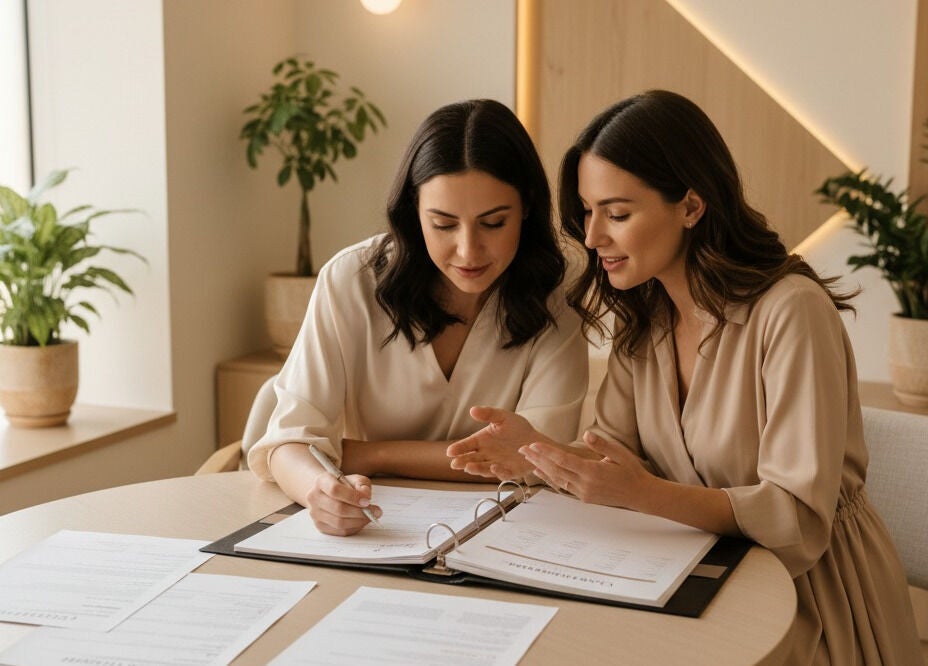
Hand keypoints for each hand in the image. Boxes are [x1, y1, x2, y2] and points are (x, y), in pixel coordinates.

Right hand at [305, 472, 382, 535]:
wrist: (328, 493)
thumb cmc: (343, 485)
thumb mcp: (354, 479)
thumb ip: (362, 484)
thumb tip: (366, 496)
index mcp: (321, 481)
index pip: (335, 490)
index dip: (353, 496)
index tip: (367, 501)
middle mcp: (314, 497)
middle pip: (338, 509)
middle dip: (360, 512)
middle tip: (376, 511)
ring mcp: (315, 513)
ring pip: (339, 522)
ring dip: (359, 521)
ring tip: (371, 516)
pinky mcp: (320, 526)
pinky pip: (340, 531)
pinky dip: (354, 528)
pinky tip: (362, 521)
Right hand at [446, 406, 545, 479]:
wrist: (536, 439)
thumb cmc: (518, 428)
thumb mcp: (503, 417)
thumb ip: (489, 414)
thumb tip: (473, 410)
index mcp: (483, 441)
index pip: (467, 445)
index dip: (459, 448)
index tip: (450, 451)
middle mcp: (487, 455)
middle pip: (472, 460)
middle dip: (463, 462)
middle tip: (455, 464)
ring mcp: (498, 464)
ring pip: (484, 469)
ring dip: (476, 469)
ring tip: (468, 467)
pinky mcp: (511, 472)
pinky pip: (503, 474)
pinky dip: (498, 472)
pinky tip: (493, 467)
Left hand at [519, 431, 651, 507]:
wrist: (640, 494)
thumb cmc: (631, 472)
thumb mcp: (620, 454)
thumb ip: (602, 444)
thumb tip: (587, 434)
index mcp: (593, 472)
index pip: (564, 460)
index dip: (546, 452)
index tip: (533, 445)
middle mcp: (585, 484)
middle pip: (556, 470)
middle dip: (538, 458)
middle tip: (522, 449)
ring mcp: (584, 493)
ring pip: (557, 479)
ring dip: (541, 468)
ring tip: (528, 459)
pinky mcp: (584, 498)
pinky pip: (563, 487)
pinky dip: (551, 478)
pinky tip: (543, 471)